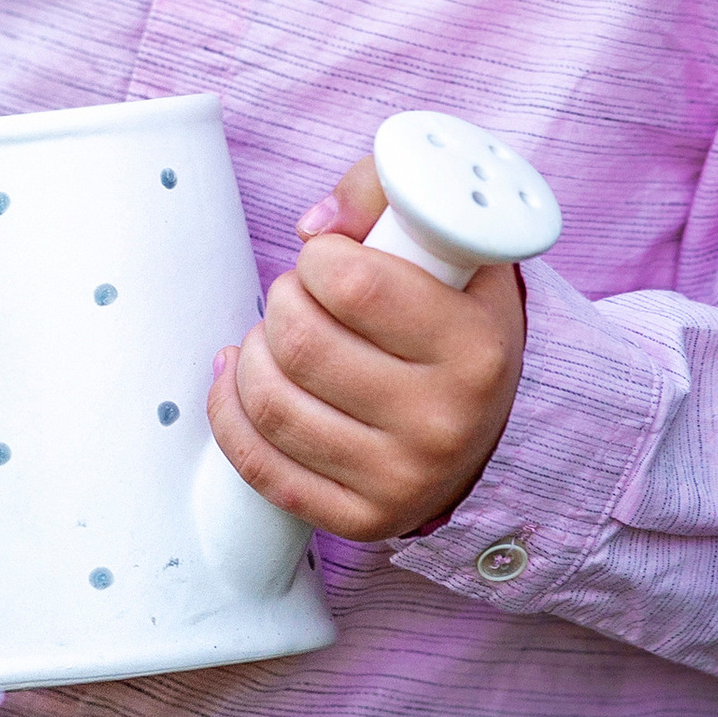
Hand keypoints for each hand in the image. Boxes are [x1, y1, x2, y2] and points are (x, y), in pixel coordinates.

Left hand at [204, 153, 524, 544]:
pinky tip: (238, 376)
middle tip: (300, 296)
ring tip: (276, 336)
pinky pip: (260, 467)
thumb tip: (313, 226)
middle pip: (301, 343)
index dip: (319, 257)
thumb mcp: (453, 244)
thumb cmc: (459, 321)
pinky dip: (229, 411)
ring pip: (271, 403)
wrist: (488, 425)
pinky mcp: (360, 521)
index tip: (327, 257)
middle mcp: (444, 423)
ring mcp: (402, 481)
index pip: (354, 284)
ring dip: (253, 352)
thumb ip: (388, 195)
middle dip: (282, 301)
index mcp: (476, 348)